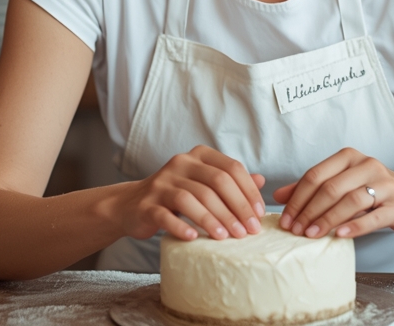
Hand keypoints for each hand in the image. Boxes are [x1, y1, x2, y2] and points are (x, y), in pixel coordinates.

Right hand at [107, 145, 266, 241]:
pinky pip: (166, 215)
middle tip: (247, 232)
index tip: (258, 215)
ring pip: (192, 198)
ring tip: (226, 237)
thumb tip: (261, 181)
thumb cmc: (175, 195)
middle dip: (235, 208)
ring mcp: (161, 183)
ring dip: (212, 219)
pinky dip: (181, 226)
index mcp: (198, 155)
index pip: (231, 168)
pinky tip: (194, 238)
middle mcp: (180, 163)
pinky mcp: (147, 204)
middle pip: (216, 182)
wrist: (132, 205)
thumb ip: (230, 181)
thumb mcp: (203, 183)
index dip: (248, 192)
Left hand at [272, 148, 393, 239]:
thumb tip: (278, 195)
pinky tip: (339, 235)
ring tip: (312, 235)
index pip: (315, 175)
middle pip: (330, 188)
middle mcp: (367, 166)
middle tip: (295, 230)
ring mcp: (385, 184)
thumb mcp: (345, 185)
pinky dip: (354, 226)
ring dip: (327, 219)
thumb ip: (313, 188)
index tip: (285, 219)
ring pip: (350, 201)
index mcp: (349, 158)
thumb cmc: (376, 194)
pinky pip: (373, 216)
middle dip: (308, 211)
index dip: (297, 198)